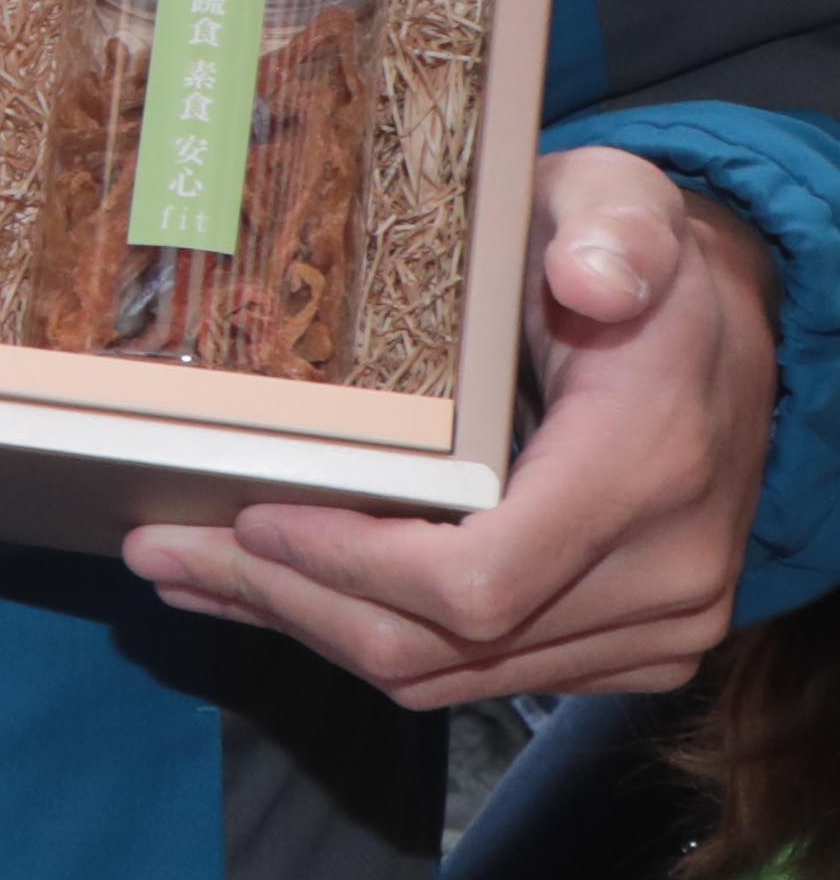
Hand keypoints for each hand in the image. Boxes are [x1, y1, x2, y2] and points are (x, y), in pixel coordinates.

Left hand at [132, 153, 773, 706]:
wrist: (719, 331)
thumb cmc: (635, 261)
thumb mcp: (621, 203)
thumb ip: (613, 229)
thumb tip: (592, 278)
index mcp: (647, 467)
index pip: (472, 578)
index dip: (344, 566)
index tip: (248, 514)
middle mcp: (664, 571)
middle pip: (437, 644)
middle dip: (284, 602)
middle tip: (159, 550)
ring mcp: (656, 624)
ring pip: (444, 675)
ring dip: (306, 627)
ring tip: (191, 571)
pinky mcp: (631, 647)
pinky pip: (476, 675)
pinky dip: (368, 636)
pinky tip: (280, 591)